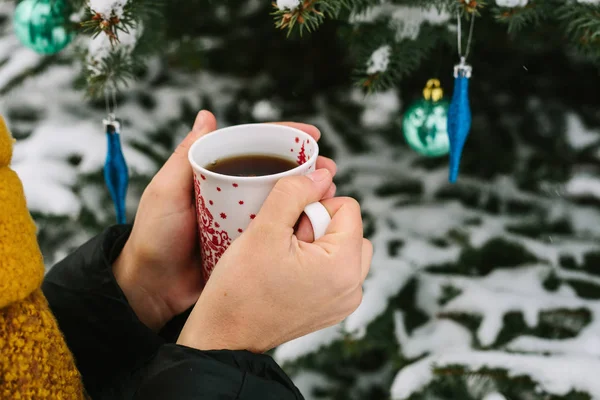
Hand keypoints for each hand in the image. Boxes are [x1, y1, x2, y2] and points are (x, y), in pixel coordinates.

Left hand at [113, 111, 337, 330]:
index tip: (312, 134)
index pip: (253, 146)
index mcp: (215, 174)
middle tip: (330, 169)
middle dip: (305, 166)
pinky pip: (278, 229)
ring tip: (330, 193)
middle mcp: (233, 193)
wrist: (153, 288)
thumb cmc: (154, 237)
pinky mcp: (249, 244)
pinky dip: (297, 222)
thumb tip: (206, 116)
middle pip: (275, 171)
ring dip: (307, 194)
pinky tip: (317, 221)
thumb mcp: (166, 192)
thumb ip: (185, 156)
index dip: (284, 137)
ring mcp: (243, 219)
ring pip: (281, 199)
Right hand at [177, 169, 372, 352]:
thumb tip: (323, 175)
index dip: (314, 207)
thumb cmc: (240, 287)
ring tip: (287, 256)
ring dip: (319, 242)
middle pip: (350, 227)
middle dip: (320, 224)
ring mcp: (345, 301)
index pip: (347, 207)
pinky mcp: (334, 309)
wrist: (224, 334)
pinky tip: (287, 271)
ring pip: (344, 247)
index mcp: (345, 266)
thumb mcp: (263, 229)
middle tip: (286, 242)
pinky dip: (317, 262)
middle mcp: (354, 287)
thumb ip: (294, 192)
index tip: (288, 227)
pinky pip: (337, 270)